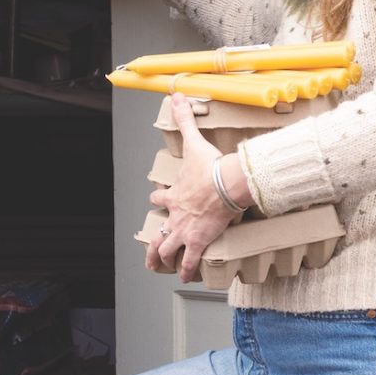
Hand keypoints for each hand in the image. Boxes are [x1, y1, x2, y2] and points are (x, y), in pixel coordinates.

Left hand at [149, 97, 251, 280]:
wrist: (224, 183)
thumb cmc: (210, 166)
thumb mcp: (194, 142)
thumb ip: (185, 120)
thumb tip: (177, 95)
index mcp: (175, 195)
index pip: (161, 199)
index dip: (158, 200)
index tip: (156, 201)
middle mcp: (175, 216)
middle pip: (159, 232)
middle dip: (153, 244)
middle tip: (151, 253)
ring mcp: (185, 230)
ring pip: (167, 250)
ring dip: (162, 260)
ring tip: (160, 269)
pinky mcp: (198, 241)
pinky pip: (190, 261)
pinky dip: (187, 270)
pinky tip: (186, 279)